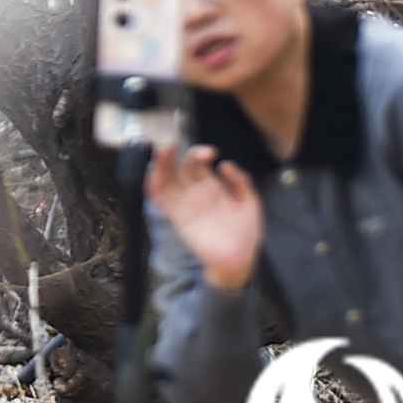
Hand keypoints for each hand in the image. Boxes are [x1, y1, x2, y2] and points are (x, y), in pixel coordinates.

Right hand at [144, 144, 265, 292]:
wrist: (239, 261)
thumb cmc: (246, 233)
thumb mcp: (249, 203)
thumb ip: (241, 181)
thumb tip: (224, 164)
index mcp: (212, 187)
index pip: (198, 163)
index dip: (200, 153)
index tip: (211, 152)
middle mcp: (195, 192)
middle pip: (178, 166)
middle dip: (174, 152)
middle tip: (173, 142)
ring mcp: (185, 204)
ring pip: (166, 179)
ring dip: (161, 164)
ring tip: (163, 150)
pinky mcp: (177, 217)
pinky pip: (160, 199)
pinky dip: (153, 185)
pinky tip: (154, 173)